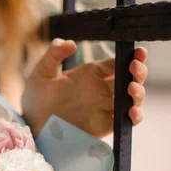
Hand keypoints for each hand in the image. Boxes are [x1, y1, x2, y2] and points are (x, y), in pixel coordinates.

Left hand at [22, 39, 147, 137]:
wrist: (31, 128)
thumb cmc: (35, 101)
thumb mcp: (41, 74)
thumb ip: (53, 55)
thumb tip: (70, 42)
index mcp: (89, 75)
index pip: (116, 63)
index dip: (131, 57)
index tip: (138, 52)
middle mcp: (100, 90)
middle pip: (129, 78)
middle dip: (139, 72)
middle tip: (135, 68)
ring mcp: (103, 108)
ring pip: (131, 98)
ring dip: (138, 92)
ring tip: (131, 88)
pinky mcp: (103, 125)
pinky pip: (125, 121)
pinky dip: (135, 116)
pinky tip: (132, 111)